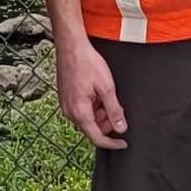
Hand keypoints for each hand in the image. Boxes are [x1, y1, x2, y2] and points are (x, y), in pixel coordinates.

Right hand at [53, 36, 128, 150]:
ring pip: (87, 119)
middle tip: (116, 107)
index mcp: (79, 112)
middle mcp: (69, 112)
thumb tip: (121, 128)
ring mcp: (66, 105)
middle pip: (92, 129)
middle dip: (106, 122)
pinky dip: (92, 106)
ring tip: (105, 95)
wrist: (71, 47)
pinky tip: (97, 92)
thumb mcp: (107, 88)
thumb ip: (114, 111)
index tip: (124, 143)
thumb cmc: (87, 63)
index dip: (112, 143)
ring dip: (100, 113)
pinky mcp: (66, 98)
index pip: (97, 138)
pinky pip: (81, 110)